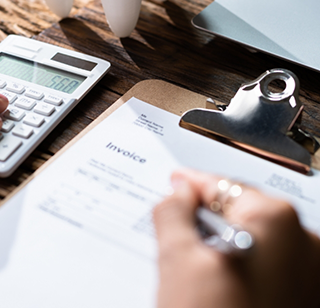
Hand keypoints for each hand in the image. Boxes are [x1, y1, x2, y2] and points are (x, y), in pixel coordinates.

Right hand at [153, 169, 319, 307]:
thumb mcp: (177, 262)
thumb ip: (173, 212)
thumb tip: (178, 193)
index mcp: (279, 223)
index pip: (224, 186)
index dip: (192, 184)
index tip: (177, 183)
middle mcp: (307, 246)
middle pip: (243, 214)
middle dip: (208, 219)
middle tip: (177, 228)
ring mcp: (312, 278)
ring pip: (256, 244)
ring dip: (224, 245)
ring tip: (196, 268)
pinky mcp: (306, 300)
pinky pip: (269, 270)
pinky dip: (243, 268)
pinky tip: (219, 289)